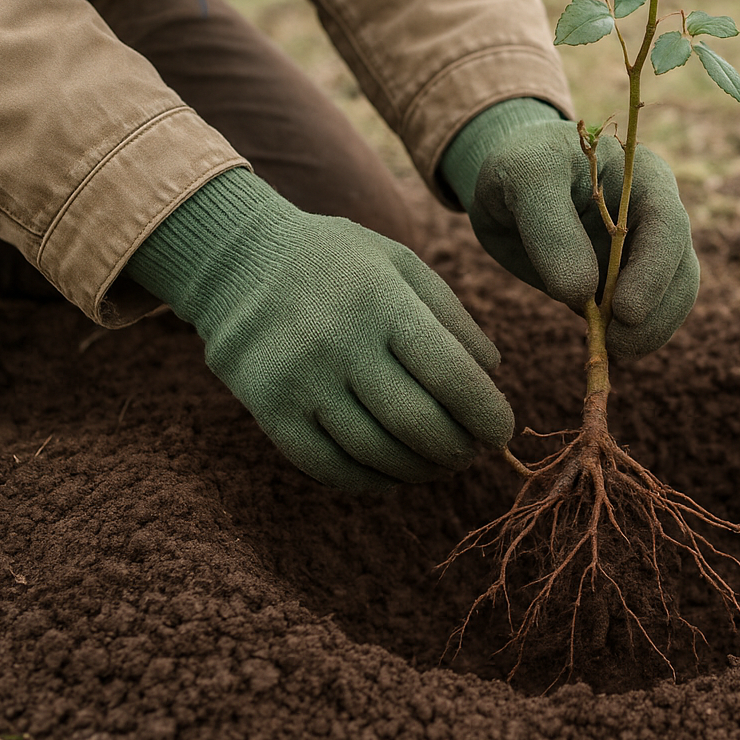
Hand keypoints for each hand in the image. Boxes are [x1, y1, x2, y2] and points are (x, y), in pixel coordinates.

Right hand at [126, 169, 511, 491]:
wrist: (237, 258)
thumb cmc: (338, 262)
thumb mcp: (400, 264)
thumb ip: (451, 316)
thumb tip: (493, 374)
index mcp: (382, 300)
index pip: (450, 375)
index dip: (486, 414)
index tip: (501, 430)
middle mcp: (339, 341)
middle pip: (417, 424)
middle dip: (458, 449)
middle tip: (472, 451)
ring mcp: (299, 379)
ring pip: (377, 453)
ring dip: (420, 469)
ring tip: (439, 462)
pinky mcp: (268, 409)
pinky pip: (330, 467)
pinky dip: (372, 480)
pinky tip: (393, 470)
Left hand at [449, 108, 699, 360]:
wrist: (509, 182)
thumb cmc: (520, 166)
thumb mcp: (525, 179)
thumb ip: (550, 230)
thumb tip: (582, 295)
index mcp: (642, 179)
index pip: (668, 225)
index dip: (654, 271)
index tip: (625, 313)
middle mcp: (657, 216)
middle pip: (682, 270)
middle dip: (657, 314)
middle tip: (618, 345)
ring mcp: (646, 252)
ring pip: (671, 299)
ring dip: (648, 333)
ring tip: (609, 349)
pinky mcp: (627, 284)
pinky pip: (644, 317)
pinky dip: (629, 337)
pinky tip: (602, 345)